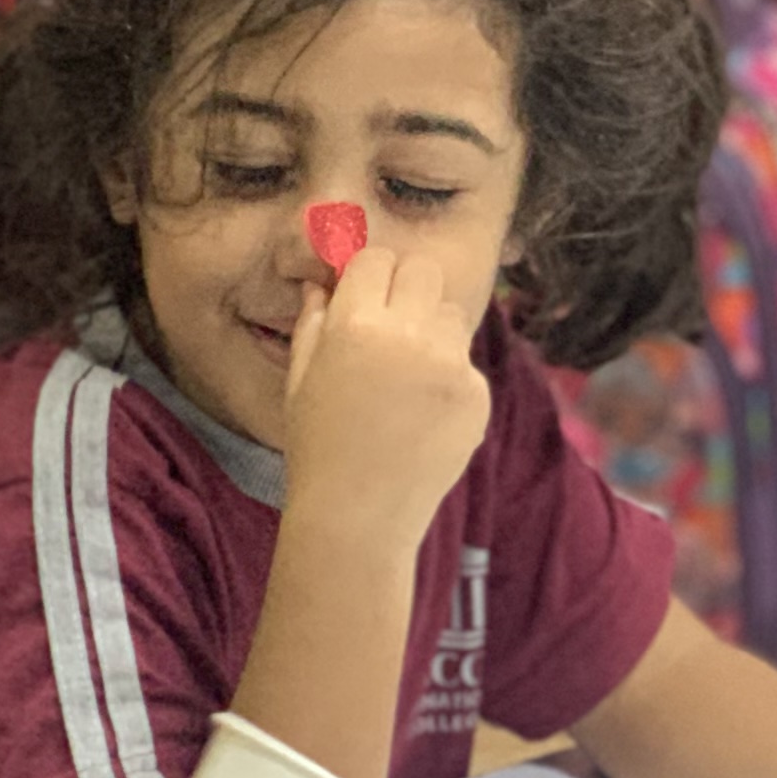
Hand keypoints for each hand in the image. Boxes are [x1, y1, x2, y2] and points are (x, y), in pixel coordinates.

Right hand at [280, 237, 490, 546]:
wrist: (357, 518)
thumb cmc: (317, 449)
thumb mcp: (299, 382)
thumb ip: (313, 323)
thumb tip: (321, 283)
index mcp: (354, 326)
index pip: (376, 259)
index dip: (368, 276)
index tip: (363, 296)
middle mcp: (407, 335)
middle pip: (423, 271)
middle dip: (406, 289)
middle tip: (389, 326)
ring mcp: (450, 365)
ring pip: (450, 313)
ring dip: (431, 329)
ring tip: (406, 376)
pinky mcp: (477, 394)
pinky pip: (465, 362)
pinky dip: (447, 378)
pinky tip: (421, 414)